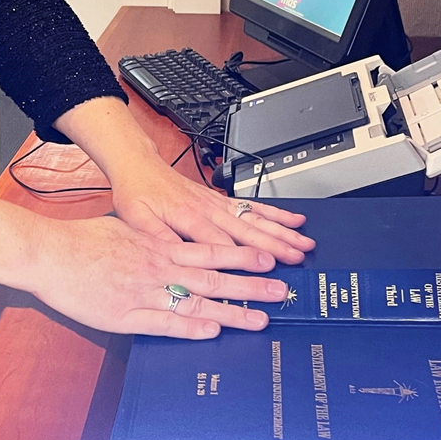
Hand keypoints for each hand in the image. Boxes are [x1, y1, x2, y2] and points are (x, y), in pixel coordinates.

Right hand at [0, 191, 290, 338]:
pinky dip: (191, 327)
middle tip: (282, 290)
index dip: (242, 255)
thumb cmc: (83, 240)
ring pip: (197, 300)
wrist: (50, 254)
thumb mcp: (124, 228)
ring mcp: (145, 291)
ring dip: (231, 310)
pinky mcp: (127, 314)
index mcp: (158, 245)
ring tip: (261, 318)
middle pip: (214, 276)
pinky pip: (165, 322)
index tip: (269, 259)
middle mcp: (158, 266)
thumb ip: (150, 238)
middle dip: (251, 284)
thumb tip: (171, 240)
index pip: (210, 250)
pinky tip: (212, 331)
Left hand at [49, 95, 311, 265]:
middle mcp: (207, 209)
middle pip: (246, 230)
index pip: (218, 244)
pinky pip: (252, 206)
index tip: (261, 272)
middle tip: (296, 259)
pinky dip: (275, 213)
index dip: (240, 258)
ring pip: (255, 218)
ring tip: (304, 243)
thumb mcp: (136, 220)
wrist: (139, 166)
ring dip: (281, 231)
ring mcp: (218, 203)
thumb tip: (173, 258)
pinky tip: (294, 220)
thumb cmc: (137, 195)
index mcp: (186, 217)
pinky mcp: (221, 200)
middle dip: (273, 245)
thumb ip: (156, 238)